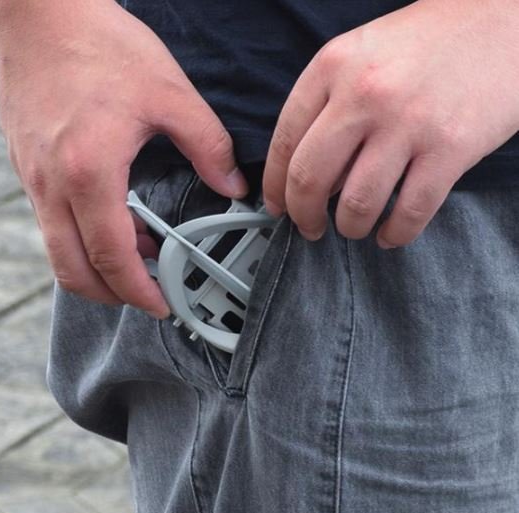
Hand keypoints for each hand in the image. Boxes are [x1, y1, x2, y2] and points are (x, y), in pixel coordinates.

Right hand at [0, 0, 247, 316]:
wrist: (38, 11)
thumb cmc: (100, 45)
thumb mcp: (170, 93)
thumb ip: (209, 146)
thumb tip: (233, 186)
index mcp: (90, 172)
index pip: (112, 257)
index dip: (140, 291)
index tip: (162, 304)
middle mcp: (52, 185)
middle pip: (73, 271)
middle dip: (112, 295)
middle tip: (146, 293)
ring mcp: (31, 178)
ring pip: (56, 251)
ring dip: (95, 268)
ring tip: (136, 256)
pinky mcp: (24, 166)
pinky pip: (50, 223)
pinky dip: (80, 238)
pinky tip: (111, 218)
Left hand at [263, 0, 518, 247]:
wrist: (504, 19)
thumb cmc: (428, 41)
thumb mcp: (362, 54)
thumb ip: (328, 104)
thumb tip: (309, 174)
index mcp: (333, 65)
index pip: (284, 141)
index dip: (274, 185)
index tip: (276, 206)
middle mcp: (365, 93)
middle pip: (310, 178)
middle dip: (303, 216)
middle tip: (309, 227)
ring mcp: (409, 121)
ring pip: (357, 203)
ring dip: (349, 228)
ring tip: (352, 228)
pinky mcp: (452, 147)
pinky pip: (410, 212)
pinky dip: (395, 234)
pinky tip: (390, 234)